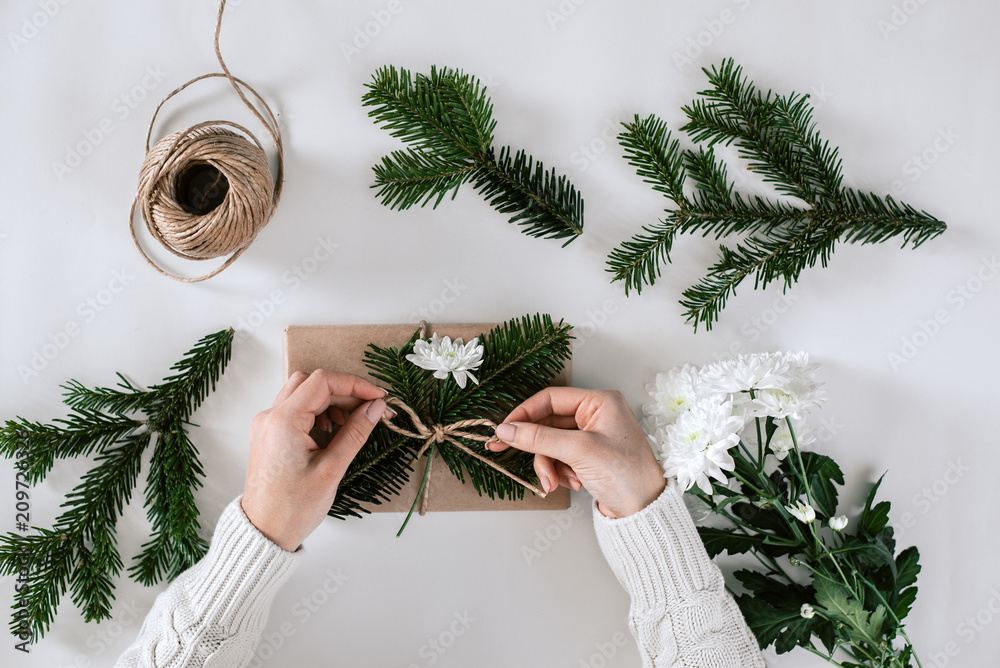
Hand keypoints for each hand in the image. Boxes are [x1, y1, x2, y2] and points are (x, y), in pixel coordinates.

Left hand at [241, 369, 389, 550]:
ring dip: (331, 402)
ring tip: (351, 425)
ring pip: (303, 393)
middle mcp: (270, 417)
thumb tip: (376, 407)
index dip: (355, 384)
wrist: (263, 532)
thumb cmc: (292, 509)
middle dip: (345, 393)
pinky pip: (295, 409)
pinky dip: (318, 413)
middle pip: (313, 383)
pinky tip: (332, 433)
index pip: (323, 382)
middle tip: (371, 411)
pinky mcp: (269, 434)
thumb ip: (355, 433)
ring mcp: (267, 425)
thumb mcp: (331, 470)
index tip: (378, 397)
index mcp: (283, 422)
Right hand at [489, 388, 665, 518]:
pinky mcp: (588, 455)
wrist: (645, 510)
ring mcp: (592, 436)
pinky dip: (559, 471)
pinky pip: (560, 456)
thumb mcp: (579, 451)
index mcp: (600, 402)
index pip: (550, 398)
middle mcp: (596, 414)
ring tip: (554, 482)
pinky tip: (572, 482)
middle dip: (537, 447)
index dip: (524, 413)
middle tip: (506, 451)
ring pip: (551, 442)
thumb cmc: (626, 475)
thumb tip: (507, 430)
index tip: (504, 429)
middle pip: (548, 422)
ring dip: (548, 464)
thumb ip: (539, 438)